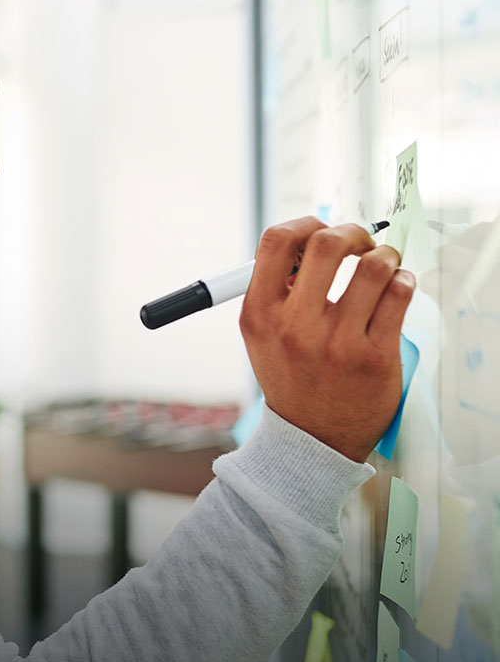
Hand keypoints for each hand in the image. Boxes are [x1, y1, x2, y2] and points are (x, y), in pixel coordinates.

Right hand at [239, 217, 414, 461]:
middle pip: (326, 243)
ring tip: (384, 264)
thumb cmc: (291, 377)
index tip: (321, 230)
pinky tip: (397, 287)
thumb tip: (312, 239)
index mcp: (259, 314)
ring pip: (372, 266)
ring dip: (384, 255)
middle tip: (360, 242)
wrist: (311, 438)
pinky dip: (402, 281)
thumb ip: (275, 289)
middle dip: (352, 232)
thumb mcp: (261, 334)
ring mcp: (335, 342)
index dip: (305, 223)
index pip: (277, 242)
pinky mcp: (374, 357)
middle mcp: (293, 326)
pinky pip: (399, 295)